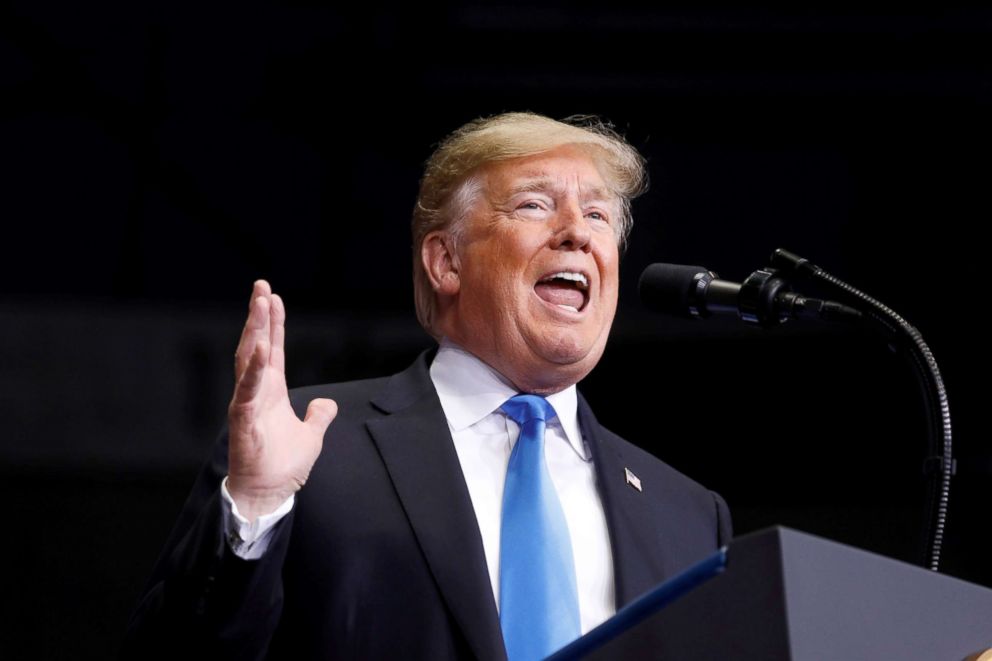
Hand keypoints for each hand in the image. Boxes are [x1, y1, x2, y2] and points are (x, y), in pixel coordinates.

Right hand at [226, 280, 337, 521]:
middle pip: (256, 345)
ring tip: (259, 303)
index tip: (272, 297)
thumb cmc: (282, 467)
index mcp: (271, 391)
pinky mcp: (242, 419)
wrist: (268, 494)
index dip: (272, 323)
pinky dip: (252, 369)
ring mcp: (247, 403)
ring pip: (248, 359)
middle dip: (259, 315)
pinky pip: (246, 390)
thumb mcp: (311, 436)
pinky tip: (258, 348)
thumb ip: (319, 416)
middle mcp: (256, 391)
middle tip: (261, 286)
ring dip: (254, 330)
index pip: (272, 349)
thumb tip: (326, 404)